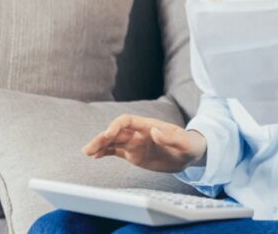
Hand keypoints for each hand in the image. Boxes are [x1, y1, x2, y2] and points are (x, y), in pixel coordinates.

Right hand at [82, 114, 206, 173]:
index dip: (115, 126)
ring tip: (87, 152)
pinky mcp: (134, 155)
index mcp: (149, 125)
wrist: (190, 155)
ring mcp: (135, 144)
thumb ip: (170, 137)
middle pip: (115, 132)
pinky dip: (105, 153)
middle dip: (102, 138)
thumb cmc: (189, 145)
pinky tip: (95, 156)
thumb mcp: (185, 142)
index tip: (108, 135)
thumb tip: (154, 131)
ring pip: (113, 142)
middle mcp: (139, 133)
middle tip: (89, 148)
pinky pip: (116, 152)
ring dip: (100, 146)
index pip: (126, 121)